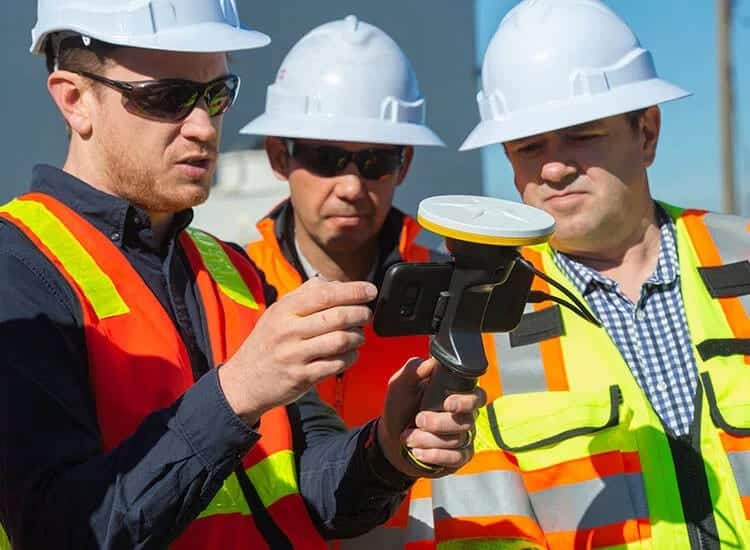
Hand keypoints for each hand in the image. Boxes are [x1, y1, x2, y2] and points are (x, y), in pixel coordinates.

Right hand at [219, 277, 376, 424]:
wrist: (244, 381)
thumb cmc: (268, 341)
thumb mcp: (278, 312)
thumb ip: (305, 295)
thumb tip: (338, 284)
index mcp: (284, 309)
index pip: (324, 294)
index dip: (353, 291)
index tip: (370, 290)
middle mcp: (288, 331)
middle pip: (336, 317)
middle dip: (360, 313)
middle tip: (367, 314)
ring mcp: (295, 355)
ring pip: (340, 341)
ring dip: (358, 337)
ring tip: (359, 335)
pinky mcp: (302, 377)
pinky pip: (336, 364)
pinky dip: (351, 357)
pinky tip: (351, 353)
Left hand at [377, 357, 485, 477]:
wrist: (390, 438)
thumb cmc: (400, 407)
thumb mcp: (400, 385)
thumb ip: (413, 370)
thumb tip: (430, 363)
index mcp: (455, 394)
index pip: (478, 396)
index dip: (467, 401)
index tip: (448, 403)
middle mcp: (464, 415)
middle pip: (467, 420)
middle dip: (440, 422)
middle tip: (418, 420)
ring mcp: (463, 437)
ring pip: (458, 440)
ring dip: (429, 440)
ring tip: (407, 437)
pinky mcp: (458, 456)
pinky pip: (457, 457)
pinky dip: (436, 455)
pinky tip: (418, 452)